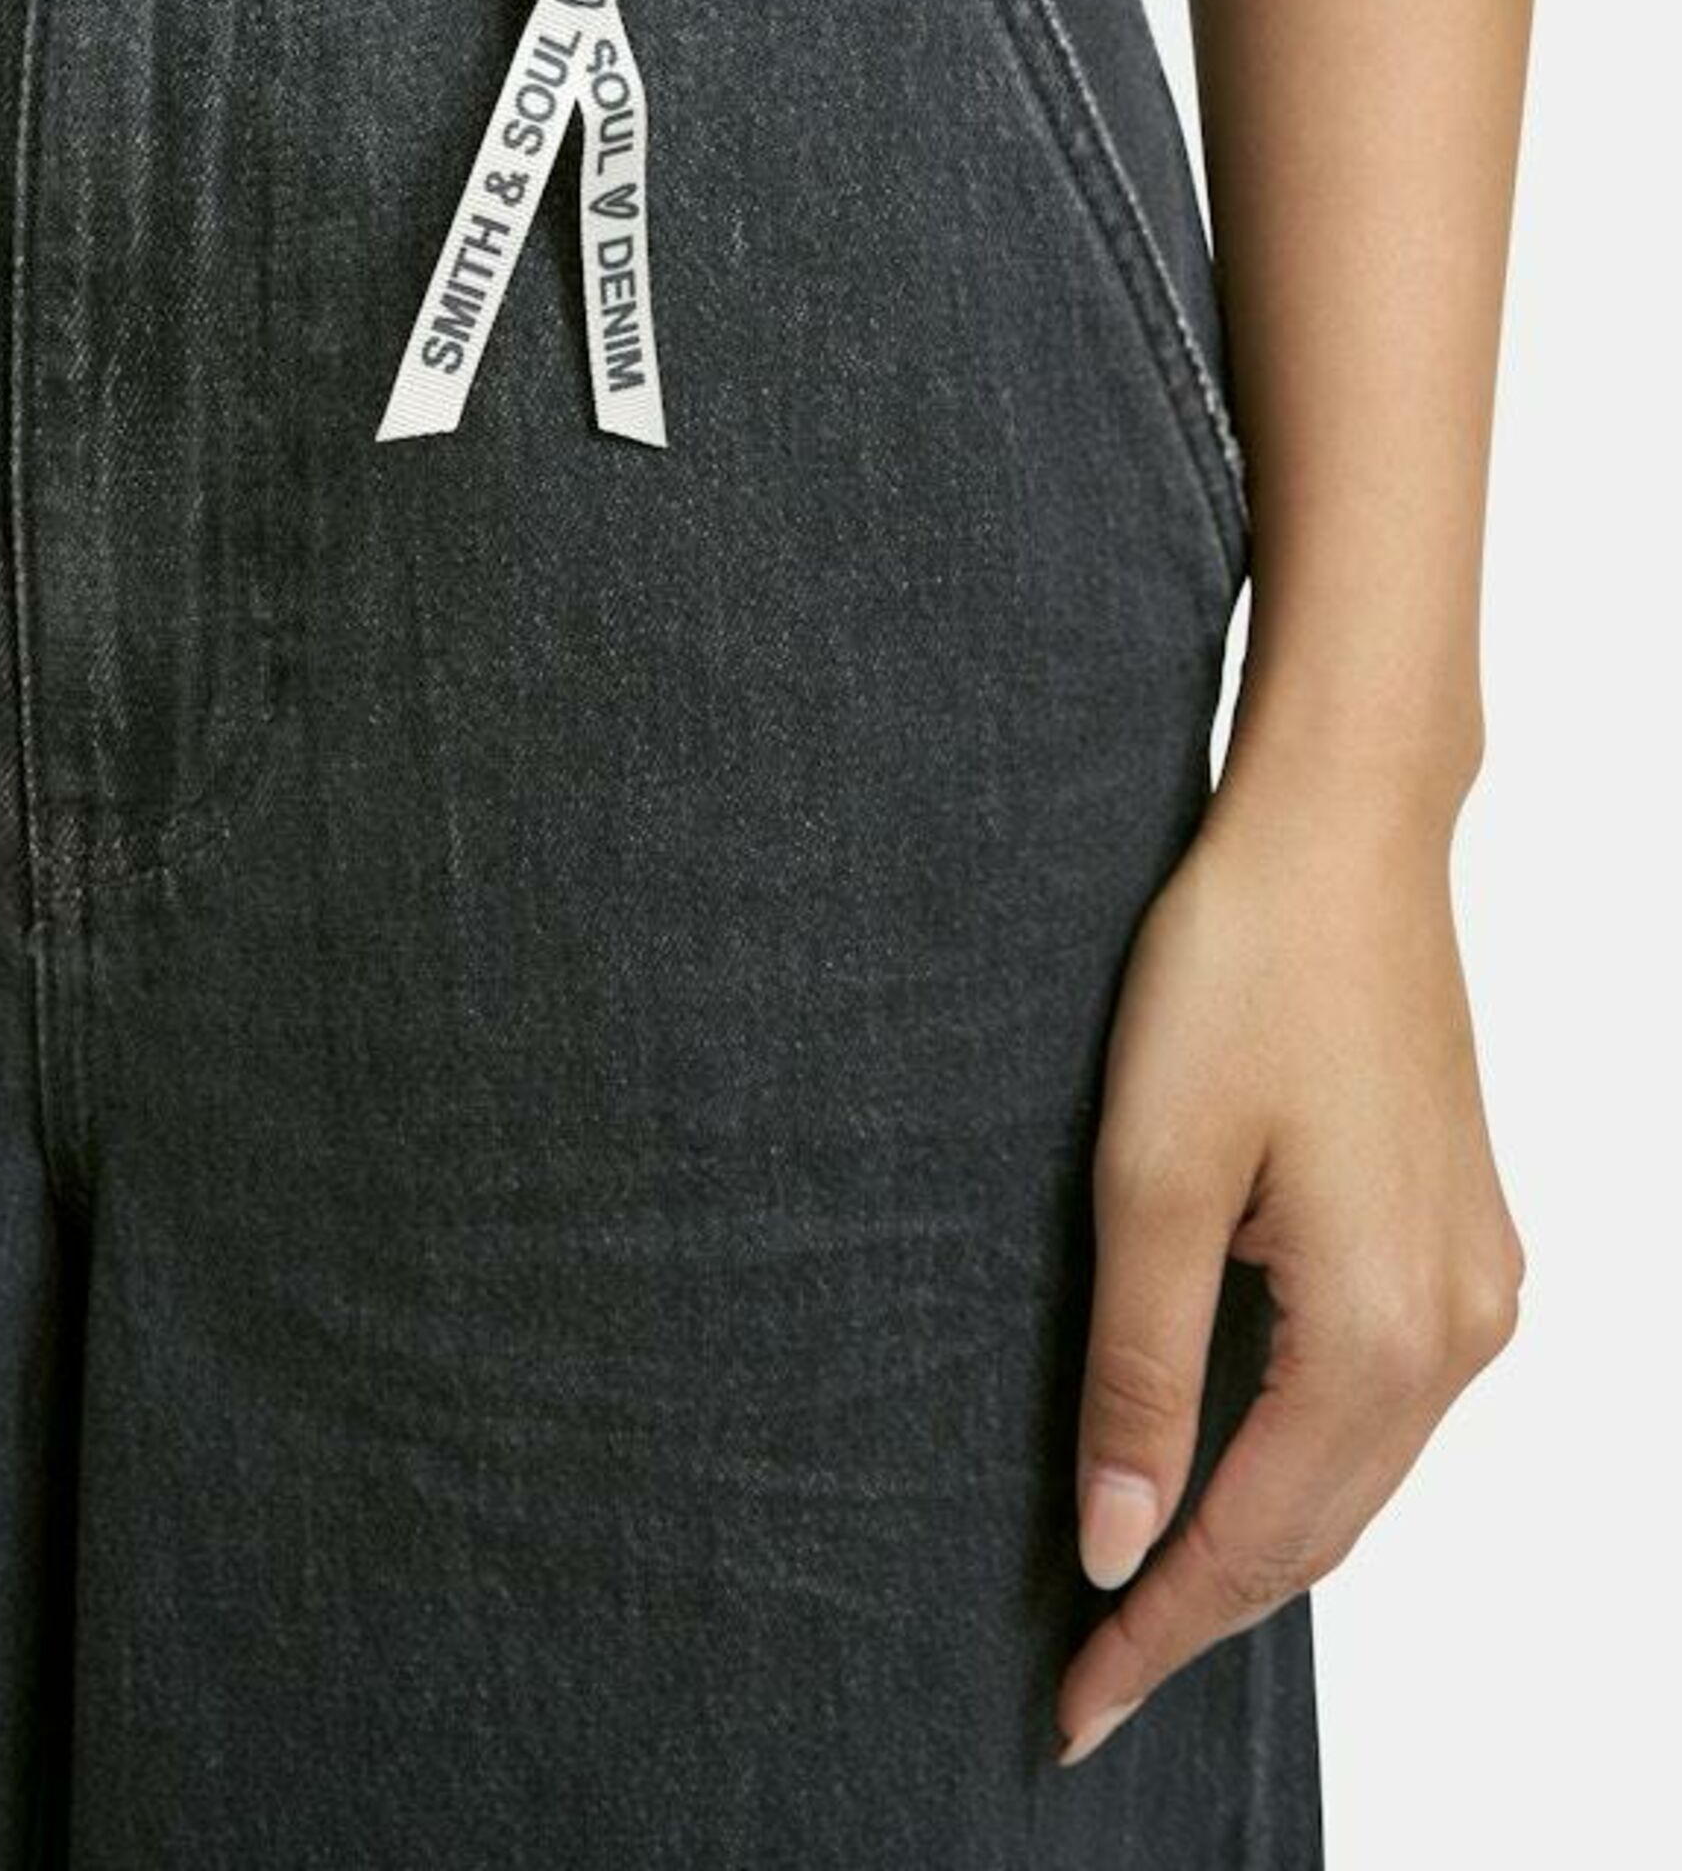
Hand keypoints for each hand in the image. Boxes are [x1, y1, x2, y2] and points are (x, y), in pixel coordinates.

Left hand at [1052, 741, 1525, 1765]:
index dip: (1154, 1633)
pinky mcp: (1464, 1236)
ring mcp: (1476, 1284)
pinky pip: (1385, 1402)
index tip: (1070, 1709)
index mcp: (1379, 1330)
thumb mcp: (1150, 1176)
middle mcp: (1455, 1330)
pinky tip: (1232, 1460)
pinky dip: (1306, 1457)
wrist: (1342, 837)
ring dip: (1257, 1538)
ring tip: (1144, 1590)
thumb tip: (1120, 1543)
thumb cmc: (1240, 972)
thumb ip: (1141, 1371)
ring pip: (1358, 1473)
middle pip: (1318, 1530)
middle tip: (1089, 1674)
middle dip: (1202, 1608)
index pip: (1249, 1541)